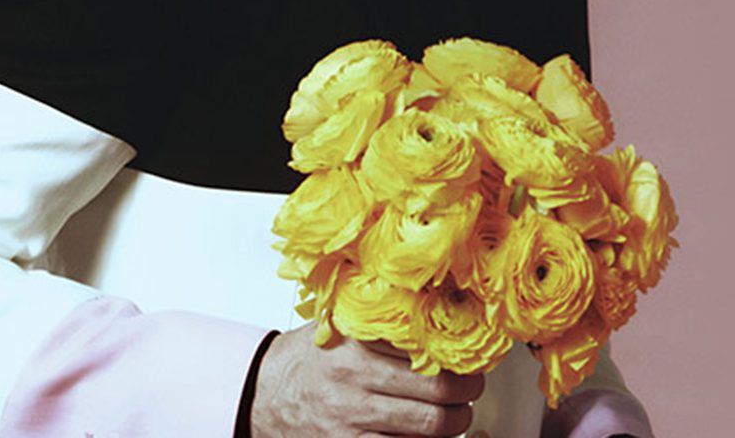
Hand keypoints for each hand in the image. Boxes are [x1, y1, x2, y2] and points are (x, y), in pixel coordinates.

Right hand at [249, 322, 484, 437]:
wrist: (262, 396)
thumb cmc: (309, 361)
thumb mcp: (338, 328)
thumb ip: (381, 321)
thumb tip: (442, 309)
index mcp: (355, 340)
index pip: (428, 344)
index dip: (458, 353)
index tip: (470, 354)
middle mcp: (354, 377)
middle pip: (438, 387)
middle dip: (467, 391)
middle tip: (472, 388)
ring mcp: (352, 418)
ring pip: (430, 425)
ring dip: (455, 421)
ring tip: (456, 414)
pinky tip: (429, 436)